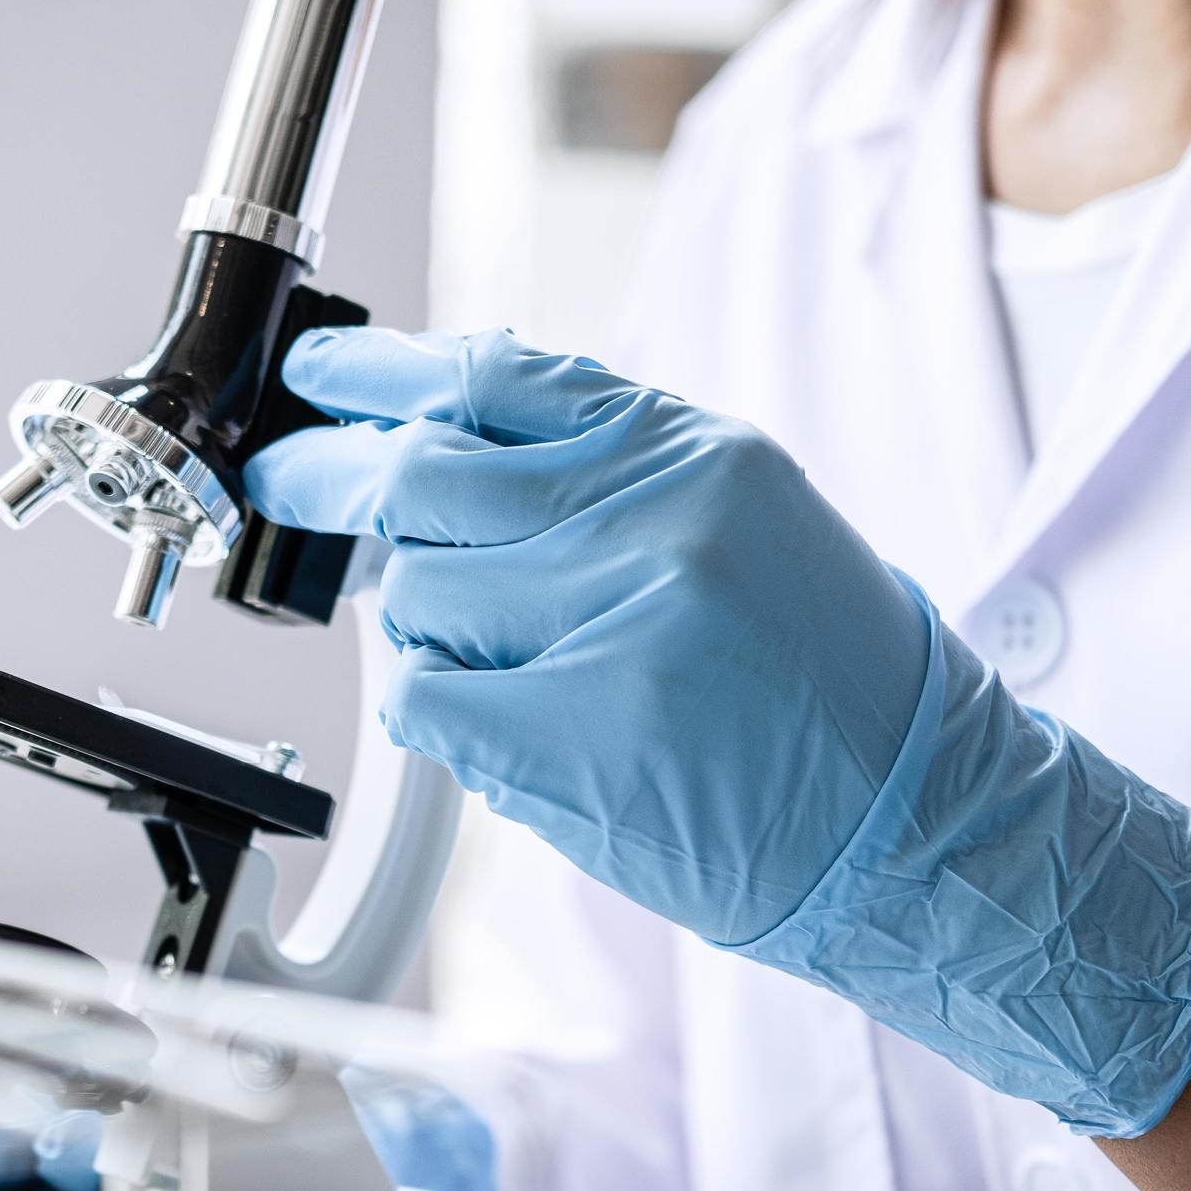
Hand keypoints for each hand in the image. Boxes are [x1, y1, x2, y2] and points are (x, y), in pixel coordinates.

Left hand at [245, 327, 1190, 1138]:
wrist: (910, 820)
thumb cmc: (819, 683)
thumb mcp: (735, 523)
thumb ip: (599, 476)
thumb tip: (441, 446)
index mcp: (687, 453)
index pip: (496, 375)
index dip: (384, 371)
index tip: (320, 373)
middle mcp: (650, 519)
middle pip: (422, 473)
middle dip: (325, 476)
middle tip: (279, 483)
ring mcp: (609, 624)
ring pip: (412, 592)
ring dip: (412, 622)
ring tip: (487, 656)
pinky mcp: (572, 732)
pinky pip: (419, 694)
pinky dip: (421, 701)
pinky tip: (477, 714)